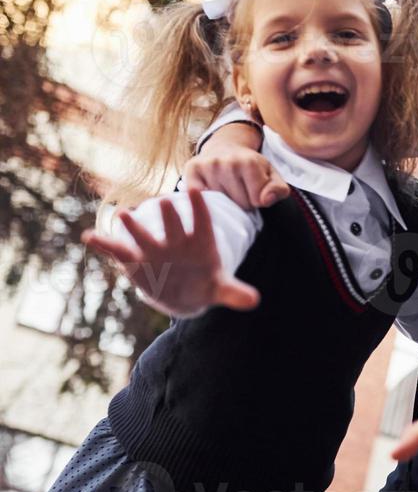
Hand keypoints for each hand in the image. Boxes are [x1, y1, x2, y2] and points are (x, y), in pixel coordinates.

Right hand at [83, 189, 258, 316]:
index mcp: (201, 243)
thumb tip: (254, 301)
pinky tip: (89, 237)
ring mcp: (154, 249)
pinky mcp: (136, 261)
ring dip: (133, 225)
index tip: (197, 191)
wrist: (185, 293)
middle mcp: (176, 240)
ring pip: (143, 234)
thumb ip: (235, 293)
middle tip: (165, 202)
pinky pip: (118, 251)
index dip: (200, 208)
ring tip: (123, 214)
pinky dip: (104, 244)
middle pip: (173, 225)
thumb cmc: (206, 285)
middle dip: (169, 215)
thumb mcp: (221, 289)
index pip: (202, 222)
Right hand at [183, 122, 287, 208]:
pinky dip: (207, 200)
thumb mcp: (271, 175)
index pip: (257, 201)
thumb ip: (278, 189)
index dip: (258, 201)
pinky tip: (212, 192)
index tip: (254, 191)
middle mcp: (226, 162)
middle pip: (239, 204)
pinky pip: (198, 198)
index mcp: (249, 162)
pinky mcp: (191, 169)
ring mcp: (207, 165)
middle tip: (240, 190)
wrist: (225, 148)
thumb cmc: (251, 167)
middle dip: (242, 203)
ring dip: (226, 202)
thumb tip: (266, 200)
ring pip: (221, 205)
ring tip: (227, 189)